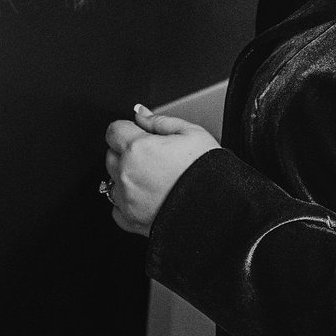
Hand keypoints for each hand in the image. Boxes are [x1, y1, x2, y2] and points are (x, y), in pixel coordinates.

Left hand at [104, 104, 220, 236]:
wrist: (223, 212)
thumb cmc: (210, 175)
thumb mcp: (192, 133)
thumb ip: (159, 121)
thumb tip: (140, 114)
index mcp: (138, 148)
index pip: (114, 130)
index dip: (128, 131)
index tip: (141, 136)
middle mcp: (127, 174)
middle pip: (111, 155)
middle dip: (127, 153)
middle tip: (154, 160)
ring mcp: (127, 199)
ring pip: (113, 181)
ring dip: (127, 178)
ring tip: (155, 181)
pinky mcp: (132, 221)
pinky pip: (118, 209)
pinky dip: (128, 203)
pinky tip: (150, 199)